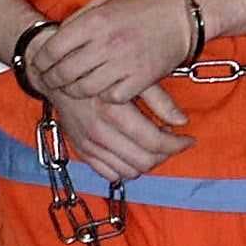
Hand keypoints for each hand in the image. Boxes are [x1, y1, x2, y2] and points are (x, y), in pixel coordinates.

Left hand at [33, 0, 194, 102]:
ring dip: (76, 91)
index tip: (40, 67)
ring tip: (74, 87)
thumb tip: (55, 39)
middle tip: (52, 82)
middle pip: (65, 73)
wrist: (180, 17)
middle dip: (53, 80)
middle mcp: (107, 42)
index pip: (53, 49)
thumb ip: (78, 20)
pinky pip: (111, 97)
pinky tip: (103, 88)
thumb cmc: (139, 9)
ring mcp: (125, 62)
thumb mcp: (104, 4)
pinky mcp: (141, 79)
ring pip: (85, 89)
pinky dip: (104, 96)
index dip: (41, 62)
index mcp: (95, 21)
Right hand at [40, 80, 193, 181]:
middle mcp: (99, 131)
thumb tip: (182, 121)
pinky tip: (133, 151)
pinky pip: (109, 174)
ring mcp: (88, 144)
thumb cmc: (98, 71)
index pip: (154, 142)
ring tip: (153, 144)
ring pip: (128, 172)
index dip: (177, 145)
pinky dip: (126, 168)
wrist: (57, 76)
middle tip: (172, 141)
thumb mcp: (131, 76)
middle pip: (143, 161)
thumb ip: (159, 99)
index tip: (188, 139)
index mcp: (113, 110)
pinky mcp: (81, 151)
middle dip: (165, 155)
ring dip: (147, 163)